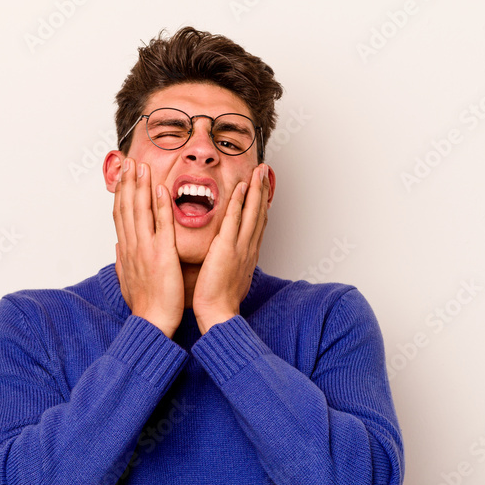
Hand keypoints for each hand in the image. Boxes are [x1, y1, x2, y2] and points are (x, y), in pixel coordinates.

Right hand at [112, 157, 184, 338]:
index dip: (120, 194)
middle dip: (127, 182)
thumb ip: (122, 261)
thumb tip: (117, 247)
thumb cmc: (145, 305)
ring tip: (140, 166)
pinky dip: (160, 205)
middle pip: (126, 207)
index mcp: (126, 251)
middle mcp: (132, 245)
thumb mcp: (128, 280)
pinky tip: (159, 188)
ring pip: (140, 210)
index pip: (120, 215)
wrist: (152, 322)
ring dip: (140, 186)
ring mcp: (146, 248)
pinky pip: (161, 224)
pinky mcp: (162, 253)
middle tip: (129, 161)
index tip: (122, 177)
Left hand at [192, 163, 270, 333]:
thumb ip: (231, 264)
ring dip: (256, 188)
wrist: (219, 314)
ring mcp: (240, 246)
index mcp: (248, 254)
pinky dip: (239, 201)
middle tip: (265, 170)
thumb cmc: (220, 301)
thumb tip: (229, 259)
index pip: (257, 223)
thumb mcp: (231, 278)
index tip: (262, 188)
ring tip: (259, 170)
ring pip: (251, 212)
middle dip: (263, 189)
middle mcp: (249, 247)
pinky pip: (234, 219)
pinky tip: (241, 186)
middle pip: (259, 212)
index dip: (261, 204)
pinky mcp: (227, 248)